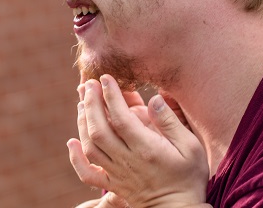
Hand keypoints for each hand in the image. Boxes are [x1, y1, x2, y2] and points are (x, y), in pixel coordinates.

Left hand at [69, 75, 209, 207]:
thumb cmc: (188, 177)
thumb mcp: (191, 147)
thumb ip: (171, 122)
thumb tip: (154, 98)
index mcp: (146, 149)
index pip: (121, 118)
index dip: (111, 96)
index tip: (106, 77)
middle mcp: (126, 160)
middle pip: (99, 129)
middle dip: (91, 103)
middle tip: (89, 84)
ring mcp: (116, 173)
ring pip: (90, 146)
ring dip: (82, 122)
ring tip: (82, 102)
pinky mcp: (112, 184)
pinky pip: (87, 173)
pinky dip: (75, 158)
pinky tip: (71, 142)